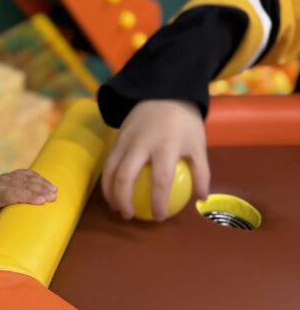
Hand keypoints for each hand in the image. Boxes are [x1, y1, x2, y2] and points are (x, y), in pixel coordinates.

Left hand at [0, 169, 56, 243]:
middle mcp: (0, 183)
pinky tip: (47, 183)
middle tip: (54, 197)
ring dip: (41, 183)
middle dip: (39, 190)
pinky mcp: (10, 176)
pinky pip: (26, 174)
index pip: (13, 194)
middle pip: (23, 185)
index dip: (29, 196)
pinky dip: (37, 177)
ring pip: (26, 178)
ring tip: (55, 191)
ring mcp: (6, 178)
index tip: (43, 200)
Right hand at [101, 100, 209, 220]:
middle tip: (130, 216)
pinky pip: (108, 164)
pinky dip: (107, 181)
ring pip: (110, 171)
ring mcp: (126, 140)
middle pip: (126, 177)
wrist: (163, 93)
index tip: (158, 217)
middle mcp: (142, 143)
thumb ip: (201, 173)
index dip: (158, 202)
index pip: (160, 180)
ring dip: (110, 193)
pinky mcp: (116, 139)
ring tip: (117, 208)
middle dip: (124, 200)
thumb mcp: (198, 145)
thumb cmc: (184, 123)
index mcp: (166, 146)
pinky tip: (113, 193)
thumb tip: (201, 199)